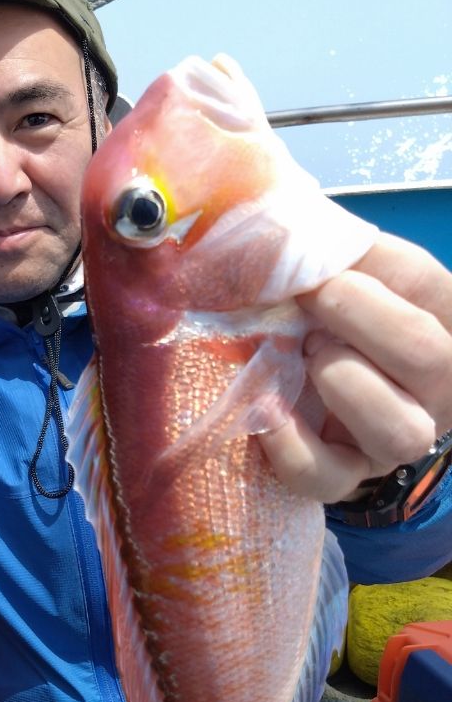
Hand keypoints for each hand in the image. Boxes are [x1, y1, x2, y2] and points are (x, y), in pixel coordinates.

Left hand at [260, 233, 451, 503]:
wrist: (301, 389)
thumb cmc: (317, 313)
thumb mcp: (330, 272)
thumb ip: (321, 247)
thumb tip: (282, 225)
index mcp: (437, 320)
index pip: (427, 285)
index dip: (375, 263)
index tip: (323, 255)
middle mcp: (431, 387)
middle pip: (427, 355)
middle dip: (362, 316)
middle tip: (314, 297)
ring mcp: (390, 438)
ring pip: (399, 430)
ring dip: (343, 381)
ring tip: (304, 354)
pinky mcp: (343, 475)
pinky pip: (329, 477)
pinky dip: (291, 446)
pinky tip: (266, 410)